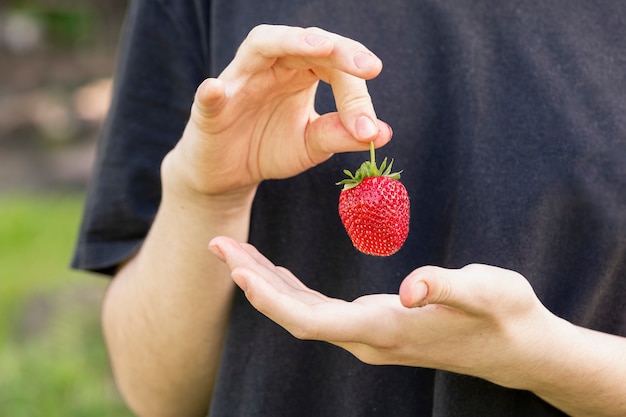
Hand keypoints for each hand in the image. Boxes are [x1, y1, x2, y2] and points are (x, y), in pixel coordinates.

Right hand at [165, 25, 391, 198]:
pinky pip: (212, 94)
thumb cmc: (269, 149)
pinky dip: (214, 91)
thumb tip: (383, 133)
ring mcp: (240, 81)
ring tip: (319, 47)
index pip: (334, 66)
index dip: (356, 94)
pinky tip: (217, 90)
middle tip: (367, 66)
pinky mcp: (210, 109)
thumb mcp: (312, 144)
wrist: (229, 175)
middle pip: (305, 41)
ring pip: (261, 45)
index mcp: (300, 72)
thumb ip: (341, 135)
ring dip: (289, 41)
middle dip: (338, 50)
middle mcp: (273, 66)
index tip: (371, 127)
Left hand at [208, 236, 560, 389]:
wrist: (521, 349)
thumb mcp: (488, 290)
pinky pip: (319, 312)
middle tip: (218, 245)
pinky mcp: (375, 328)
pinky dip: (291, 291)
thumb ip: (448, 286)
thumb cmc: (506, 315)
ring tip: (236, 253)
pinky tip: (277, 273)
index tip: (237, 269)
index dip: (271, 298)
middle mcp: (369, 340)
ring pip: (303, 314)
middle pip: (295, 315)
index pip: (311, 320)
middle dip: (253, 283)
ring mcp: (370, 337)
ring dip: (267, 285)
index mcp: (386, 330)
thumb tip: (410, 287)